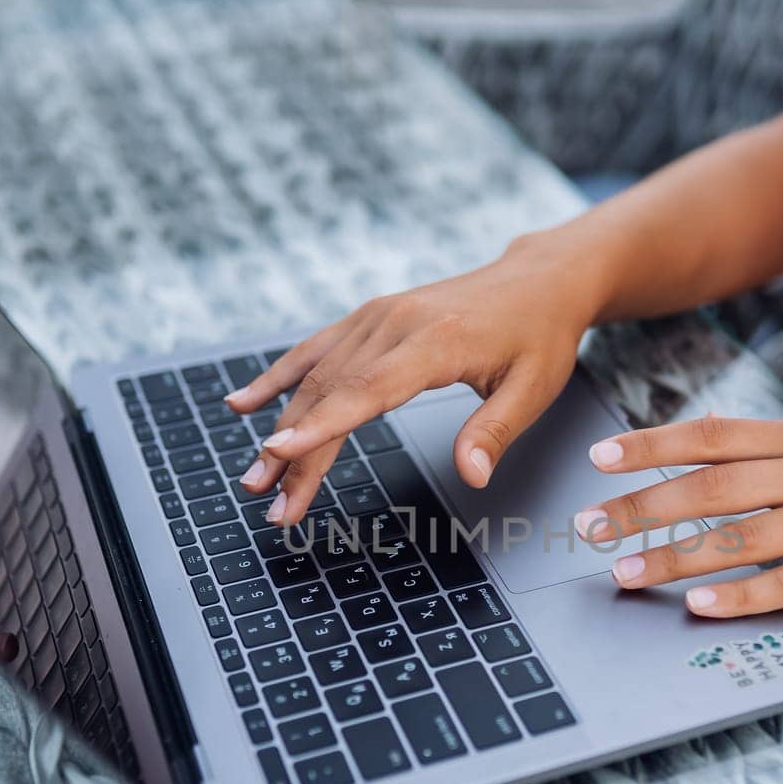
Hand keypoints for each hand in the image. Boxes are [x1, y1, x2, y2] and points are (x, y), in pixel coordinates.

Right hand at [224, 239, 597, 524]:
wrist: (538, 280)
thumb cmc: (539, 336)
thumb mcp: (534, 389)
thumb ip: (496, 432)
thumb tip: (473, 475)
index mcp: (437, 341)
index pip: (369, 389)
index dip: (323, 424)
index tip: (282, 451)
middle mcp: (397, 323)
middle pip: (333, 392)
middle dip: (296, 450)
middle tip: (271, 502)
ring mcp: (378, 316)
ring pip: (317, 376)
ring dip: (281, 426)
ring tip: (257, 476)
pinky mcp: (370, 317)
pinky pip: (315, 349)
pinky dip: (278, 376)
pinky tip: (243, 402)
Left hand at [574, 417, 782, 616]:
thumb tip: (715, 455)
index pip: (716, 435)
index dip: (653, 444)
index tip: (599, 455)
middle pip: (712, 485)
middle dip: (641, 506)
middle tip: (586, 526)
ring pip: (741, 536)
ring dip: (673, 556)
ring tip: (623, 575)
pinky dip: (742, 595)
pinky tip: (701, 605)